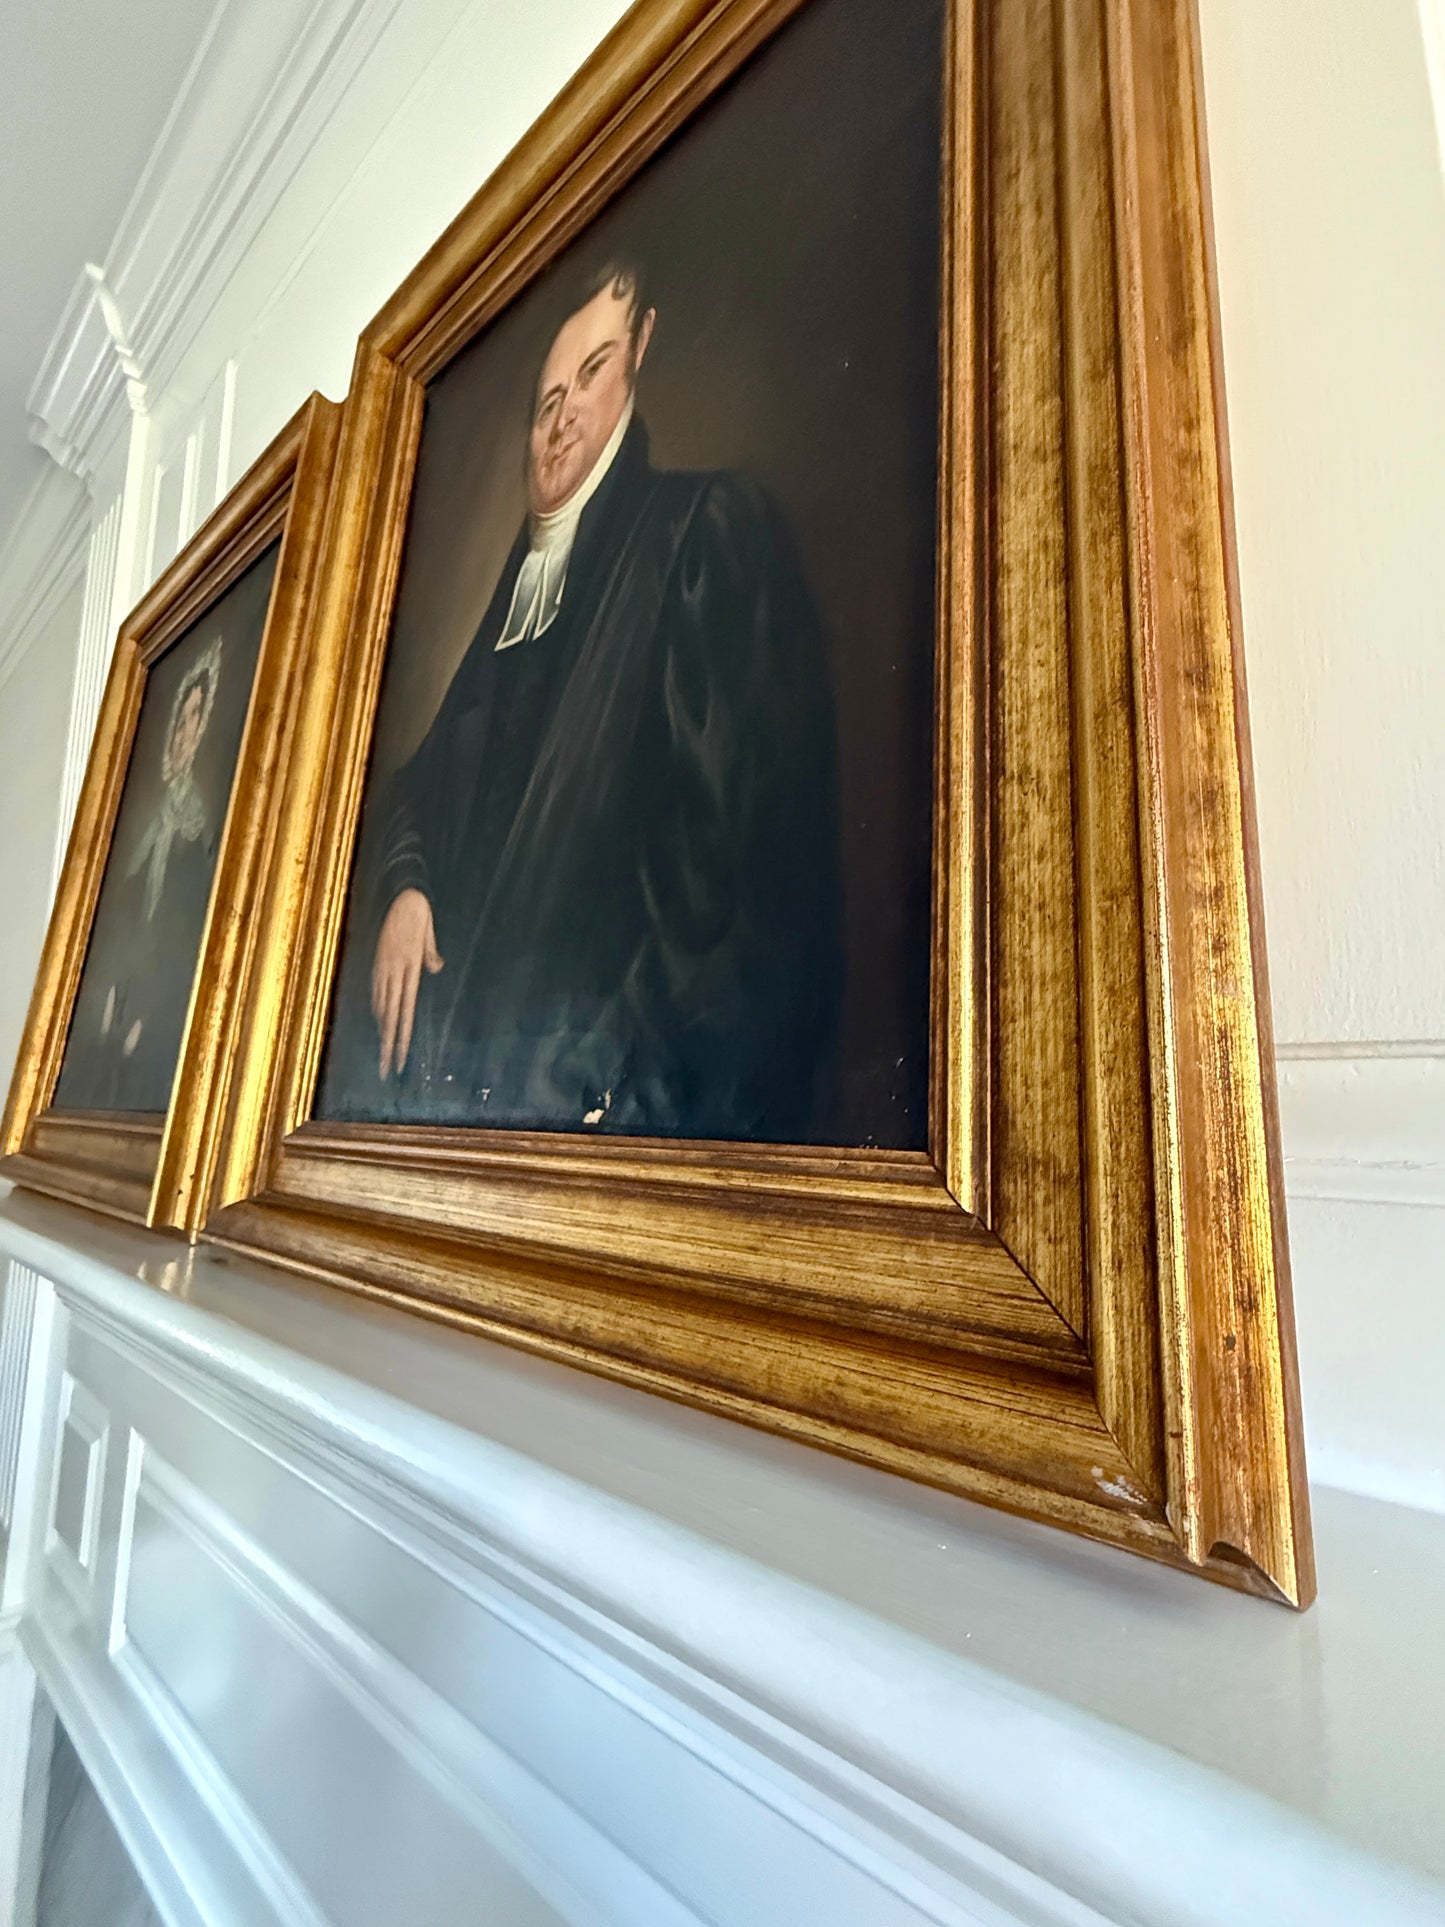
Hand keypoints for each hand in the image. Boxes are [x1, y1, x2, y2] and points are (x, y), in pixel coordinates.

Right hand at [371, 889, 442, 1079]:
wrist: (400, 892)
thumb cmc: (419, 913)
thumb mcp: (430, 932)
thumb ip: (432, 954)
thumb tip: (436, 969)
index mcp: (409, 968)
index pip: (405, 1013)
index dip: (401, 1039)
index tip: (399, 1059)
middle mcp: (393, 972)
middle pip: (390, 1018)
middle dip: (388, 1047)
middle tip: (387, 1071)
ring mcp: (382, 967)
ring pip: (381, 1006)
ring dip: (382, 1031)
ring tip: (383, 1054)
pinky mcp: (377, 961)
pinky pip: (376, 991)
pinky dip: (378, 1008)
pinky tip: (380, 1020)